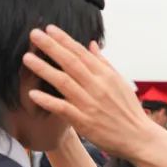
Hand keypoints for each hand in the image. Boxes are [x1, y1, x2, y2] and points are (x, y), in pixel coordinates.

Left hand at [23, 26, 162, 158]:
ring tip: (27, 58)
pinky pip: (63, 108)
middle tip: (34, 34)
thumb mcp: (120, 82)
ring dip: (44, 69)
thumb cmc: (128, 110)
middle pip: (70, 62)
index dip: (64, 40)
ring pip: (63, 82)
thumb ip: (103, 63)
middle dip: (51, 47)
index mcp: (105, 75)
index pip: (81, 53)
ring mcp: (89, 104)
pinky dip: (48, 100)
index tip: (49, 29)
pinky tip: (32, 94)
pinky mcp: (84, 122)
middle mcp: (97, 86)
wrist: (138, 138)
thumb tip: (92, 44)